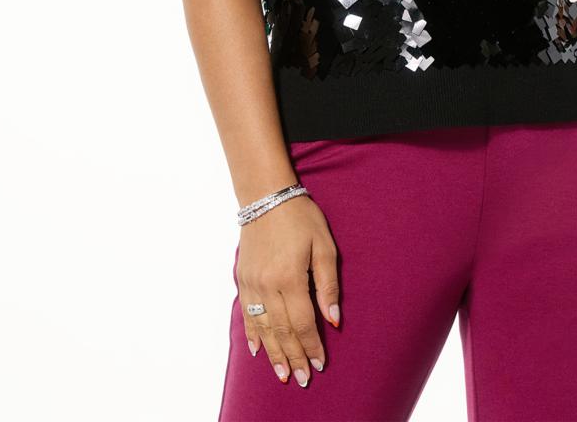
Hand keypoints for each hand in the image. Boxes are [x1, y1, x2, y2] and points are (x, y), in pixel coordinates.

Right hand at [237, 194, 339, 388]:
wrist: (266, 196)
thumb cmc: (301, 217)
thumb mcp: (324, 246)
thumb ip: (328, 285)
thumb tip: (333, 320)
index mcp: (290, 278)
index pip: (302, 323)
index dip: (312, 346)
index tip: (320, 364)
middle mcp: (267, 286)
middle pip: (282, 331)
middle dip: (294, 357)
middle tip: (302, 379)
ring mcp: (251, 284)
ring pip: (263, 328)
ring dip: (273, 354)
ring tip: (282, 374)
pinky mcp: (243, 279)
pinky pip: (246, 314)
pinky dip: (252, 335)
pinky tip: (257, 350)